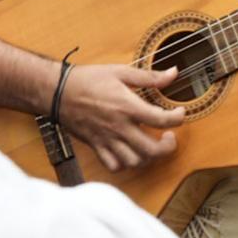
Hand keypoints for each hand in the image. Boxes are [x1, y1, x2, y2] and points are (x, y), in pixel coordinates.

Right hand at [56, 63, 185, 171]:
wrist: (57, 91)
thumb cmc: (88, 79)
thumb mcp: (121, 72)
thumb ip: (150, 76)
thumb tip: (174, 73)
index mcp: (127, 107)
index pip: (161, 120)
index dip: (178, 118)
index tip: (180, 113)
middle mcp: (119, 127)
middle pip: (152, 150)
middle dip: (168, 147)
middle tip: (169, 137)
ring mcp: (107, 140)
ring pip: (134, 161)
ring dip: (148, 157)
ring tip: (151, 145)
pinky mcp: (96, 146)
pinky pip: (114, 166)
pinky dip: (125, 164)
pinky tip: (130, 153)